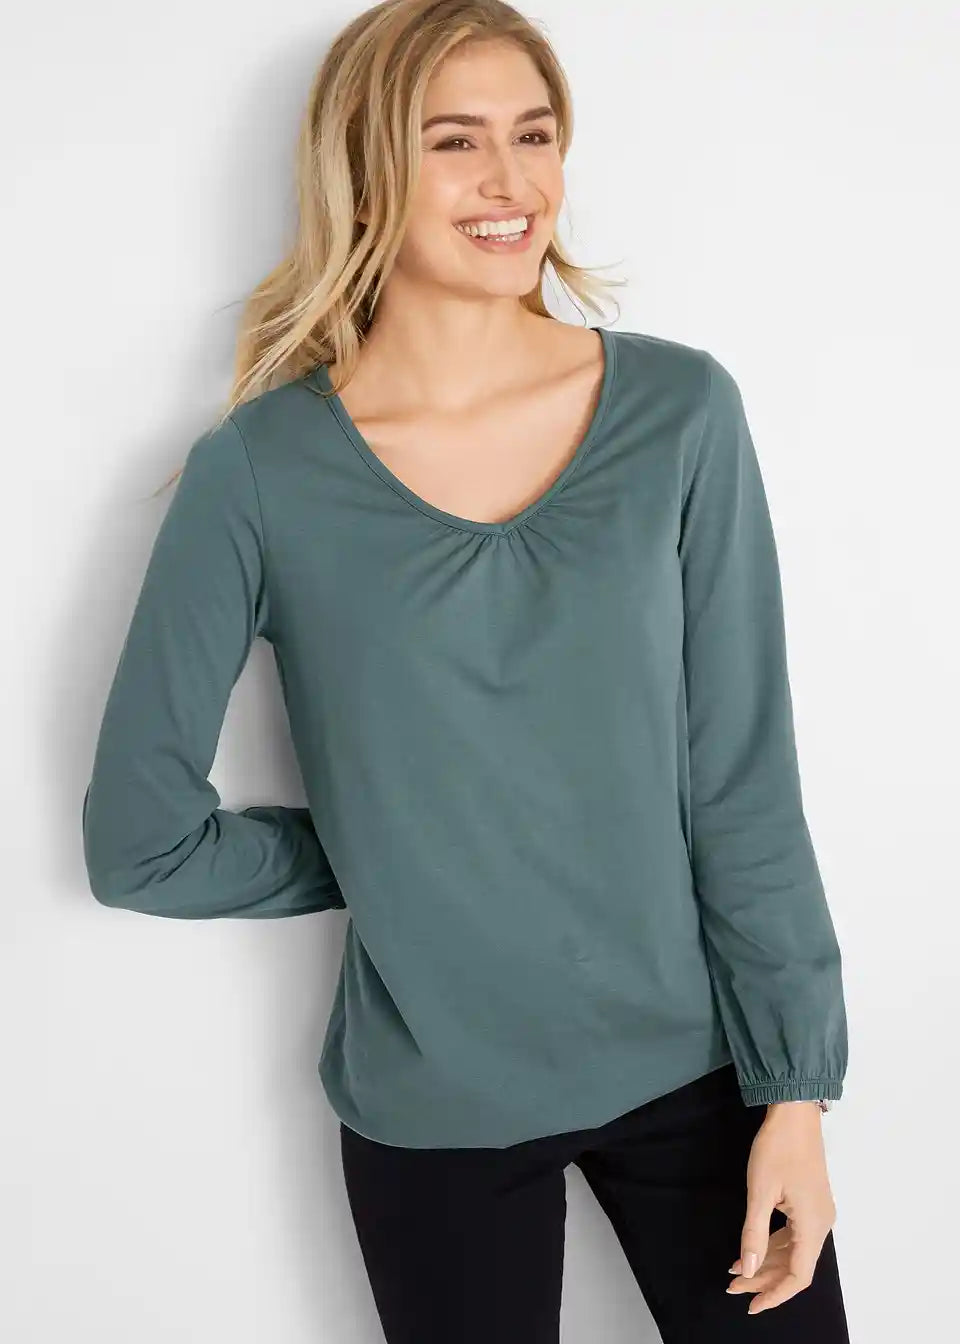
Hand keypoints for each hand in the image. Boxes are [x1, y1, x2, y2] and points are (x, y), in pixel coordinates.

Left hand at [725, 1103, 836, 1314]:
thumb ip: (754, 1234)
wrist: (794, 1112)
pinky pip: (793, 1233)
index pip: (798, 1276)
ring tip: (736, 1271)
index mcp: (814, 1225)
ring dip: (766, 1261)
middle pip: (794, 1265)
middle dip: (763, 1278)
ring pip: (792, 1249)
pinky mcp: (810, 1202)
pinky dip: (772, 1243)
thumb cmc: (777, 1149)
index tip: (752, 1305)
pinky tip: (751, 1248)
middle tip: (733, 1286)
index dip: (775, 1294)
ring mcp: (817, 1212)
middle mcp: (821, 1224)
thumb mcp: (760, 1192)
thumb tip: (747, 1270)